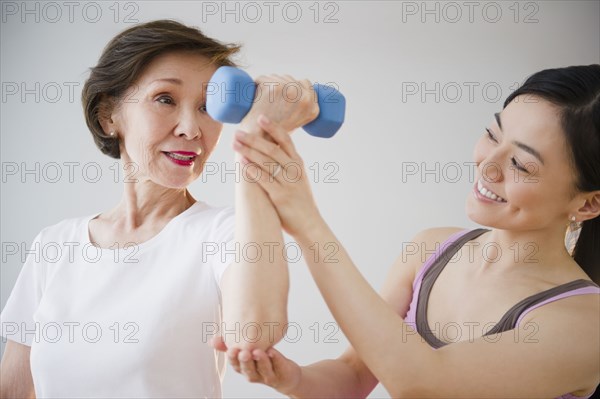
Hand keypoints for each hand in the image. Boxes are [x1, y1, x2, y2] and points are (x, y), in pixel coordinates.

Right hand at [211, 336, 301, 394]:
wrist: (286, 376)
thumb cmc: (263, 361)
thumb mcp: (246, 352)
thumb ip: (230, 345)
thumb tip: (212, 340)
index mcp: (244, 369)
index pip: (236, 365)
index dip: (232, 358)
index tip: (230, 349)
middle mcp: (254, 374)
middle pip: (248, 370)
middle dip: (244, 361)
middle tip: (242, 352)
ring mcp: (267, 375)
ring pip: (263, 370)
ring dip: (260, 361)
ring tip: (257, 351)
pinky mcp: (280, 374)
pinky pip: (278, 366)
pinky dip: (275, 358)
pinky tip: (272, 351)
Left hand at [233, 115, 323, 238]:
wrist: (309, 223)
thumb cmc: (300, 201)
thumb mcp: (298, 178)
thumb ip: (287, 164)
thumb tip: (272, 150)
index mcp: (298, 163)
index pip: (286, 140)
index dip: (273, 128)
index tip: (260, 117)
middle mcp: (294, 170)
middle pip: (273, 148)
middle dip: (254, 139)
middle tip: (238, 132)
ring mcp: (288, 182)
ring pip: (267, 162)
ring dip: (249, 151)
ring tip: (235, 144)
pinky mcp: (281, 195)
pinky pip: (264, 179)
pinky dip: (252, 170)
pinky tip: (241, 163)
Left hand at [239, 74, 319, 134]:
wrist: (260, 141)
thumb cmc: (273, 135)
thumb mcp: (295, 124)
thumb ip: (301, 113)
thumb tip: (296, 99)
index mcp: (313, 108)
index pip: (306, 83)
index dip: (294, 84)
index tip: (283, 92)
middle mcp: (304, 98)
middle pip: (290, 79)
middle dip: (279, 84)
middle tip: (269, 100)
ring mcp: (290, 91)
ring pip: (276, 77)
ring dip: (268, 84)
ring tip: (263, 100)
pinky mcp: (275, 87)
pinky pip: (263, 78)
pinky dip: (256, 83)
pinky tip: (254, 91)